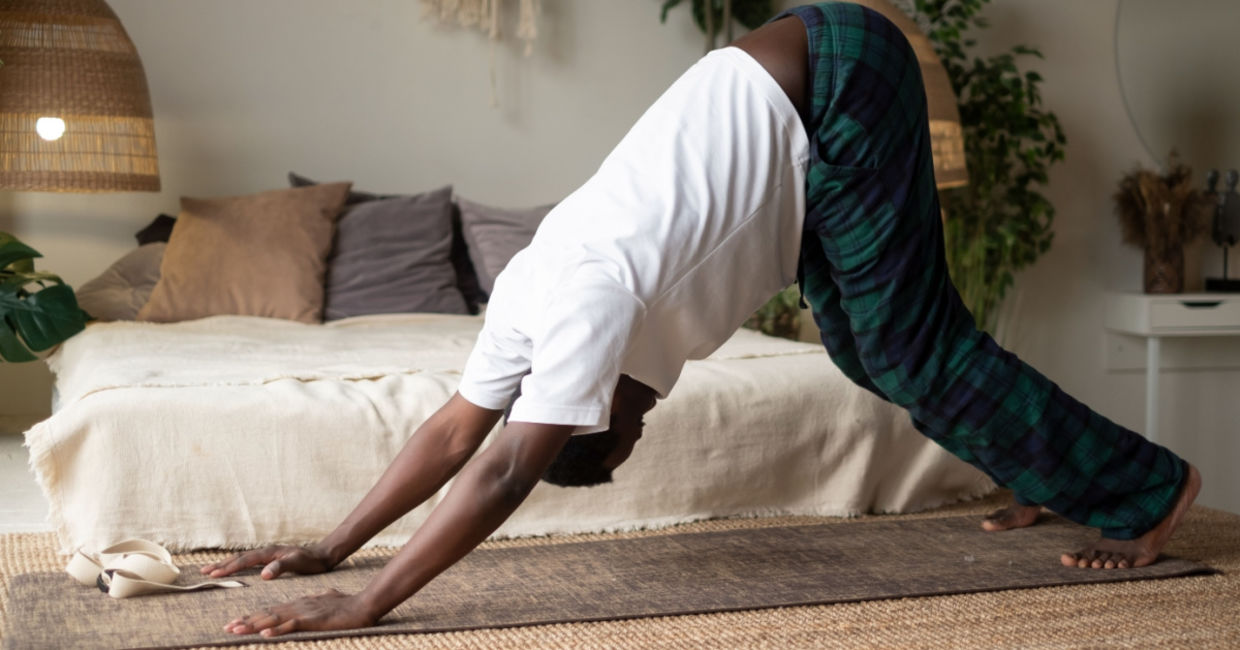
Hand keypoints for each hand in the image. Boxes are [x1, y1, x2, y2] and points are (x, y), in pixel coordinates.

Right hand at [200, 544, 332, 579]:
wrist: (322, 556)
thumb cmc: (310, 561)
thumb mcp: (297, 564)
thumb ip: (281, 568)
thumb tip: (263, 575)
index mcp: (269, 553)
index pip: (244, 560)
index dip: (228, 567)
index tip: (213, 574)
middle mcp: (266, 552)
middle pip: (239, 557)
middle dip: (221, 564)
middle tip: (203, 571)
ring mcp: (268, 555)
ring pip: (242, 559)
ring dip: (227, 564)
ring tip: (212, 569)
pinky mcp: (270, 559)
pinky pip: (249, 562)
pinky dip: (237, 564)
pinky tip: (234, 568)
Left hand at [224, 588, 376, 636]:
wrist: (363, 605)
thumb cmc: (347, 605)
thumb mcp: (327, 601)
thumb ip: (319, 600)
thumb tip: (319, 597)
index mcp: (299, 604)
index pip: (271, 611)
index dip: (253, 617)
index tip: (237, 622)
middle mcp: (297, 606)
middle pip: (267, 614)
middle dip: (246, 621)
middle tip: (227, 627)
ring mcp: (304, 612)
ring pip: (273, 619)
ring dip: (254, 625)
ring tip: (236, 630)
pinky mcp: (312, 619)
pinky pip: (291, 625)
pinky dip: (277, 630)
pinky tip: (265, 634)